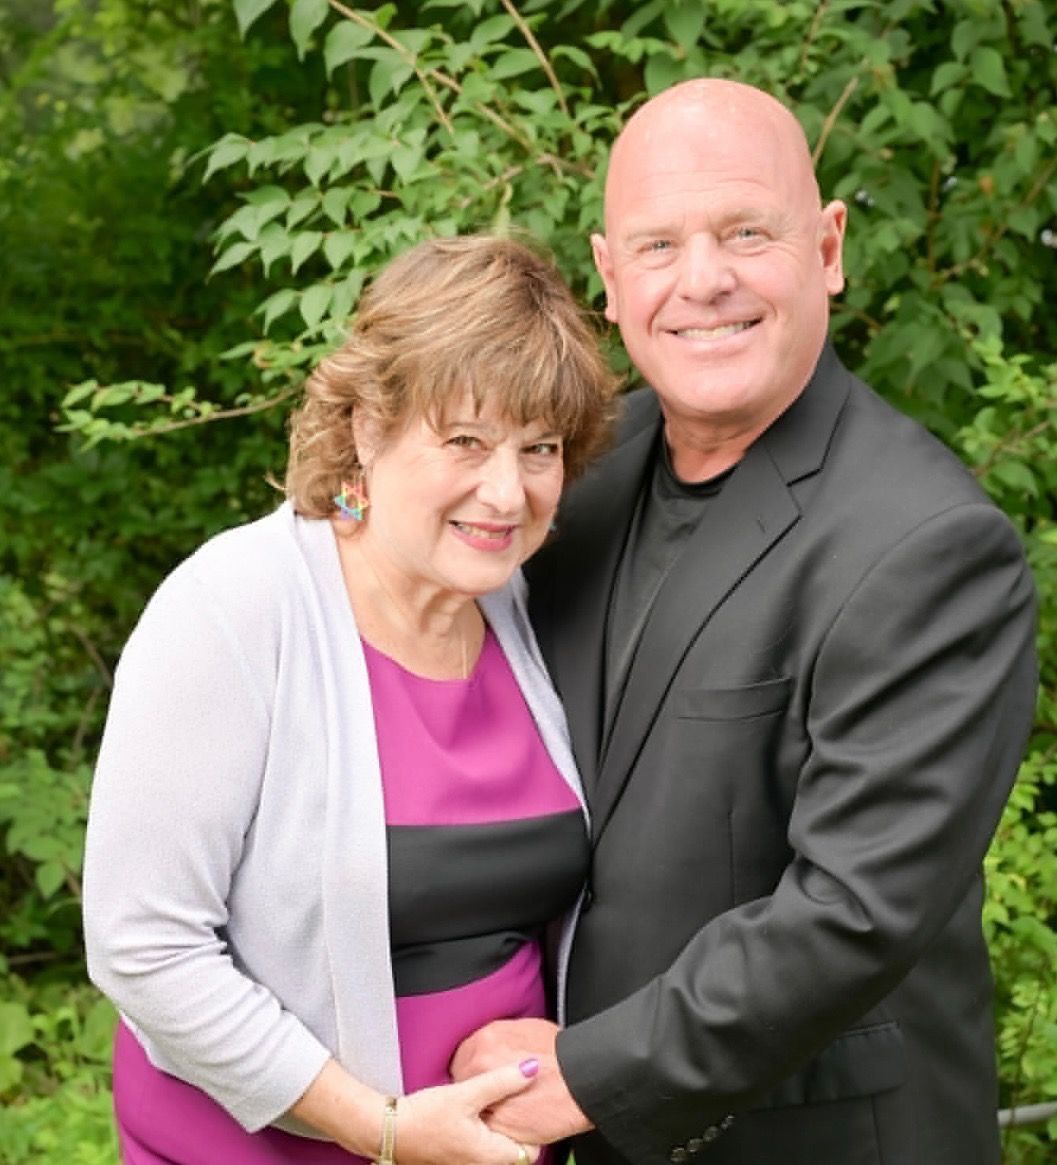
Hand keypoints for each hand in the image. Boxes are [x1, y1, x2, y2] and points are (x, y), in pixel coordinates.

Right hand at [398, 1063, 541, 1164]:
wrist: (389, 1129)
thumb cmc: (424, 1116)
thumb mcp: (466, 1093)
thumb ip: (501, 1081)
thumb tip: (532, 1068)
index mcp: (490, 1156)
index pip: (532, 1149)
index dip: (535, 1125)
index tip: (533, 1103)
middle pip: (516, 1148)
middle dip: (519, 1123)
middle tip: (518, 1097)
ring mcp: (468, 1164)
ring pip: (499, 1146)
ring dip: (501, 1125)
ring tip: (498, 1100)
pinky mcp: (458, 1158)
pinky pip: (483, 1146)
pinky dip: (486, 1129)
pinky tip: (479, 1109)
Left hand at [451, 1019, 592, 1143]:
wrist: (582, 1079)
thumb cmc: (562, 1054)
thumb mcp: (528, 1029)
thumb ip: (504, 1038)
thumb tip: (497, 1045)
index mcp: (486, 1039)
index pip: (463, 1057)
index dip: (474, 1068)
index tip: (481, 1075)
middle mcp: (479, 1063)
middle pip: (463, 1080)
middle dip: (476, 1088)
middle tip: (493, 1094)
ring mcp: (485, 1092)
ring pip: (473, 1106)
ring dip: (483, 1108)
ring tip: (502, 1108)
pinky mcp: (496, 1122)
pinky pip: (487, 1128)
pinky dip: (495, 1127)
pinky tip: (510, 1121)